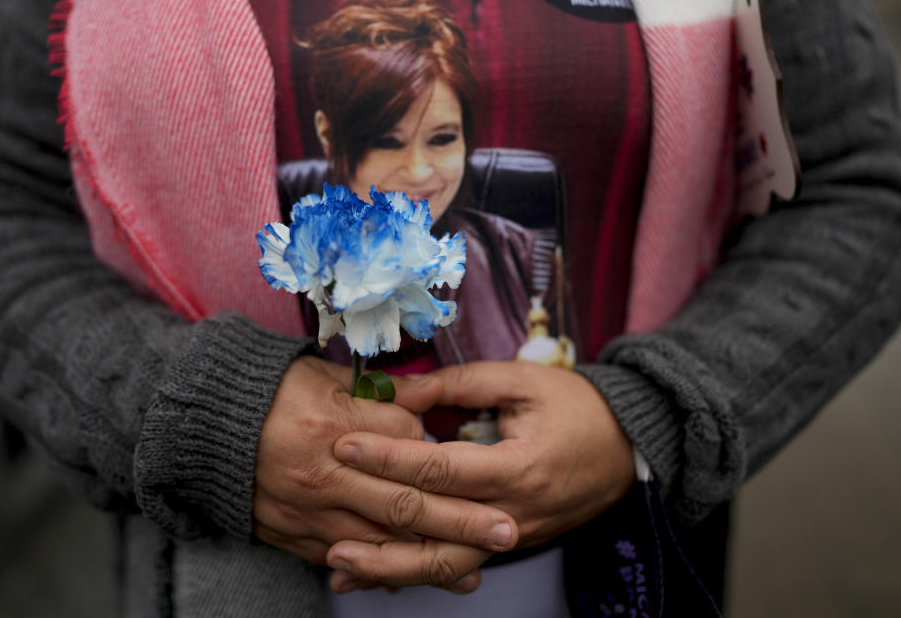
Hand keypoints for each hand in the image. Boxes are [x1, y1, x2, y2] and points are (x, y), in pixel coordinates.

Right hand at [253, 356, 518, 571]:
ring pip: (380, 542)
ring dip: (430, 559)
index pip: (403, 442)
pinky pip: (343, 559)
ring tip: (474, 571)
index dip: (439, 450)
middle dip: (462, 521)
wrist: (205, 425)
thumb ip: (377, 392)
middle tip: (508, 532)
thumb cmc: (271, 392)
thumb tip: (426, 399)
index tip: (467, 455)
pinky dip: (379, 570)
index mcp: (334, 422)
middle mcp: (325, 472)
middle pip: (405, 502)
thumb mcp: (323, 375)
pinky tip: (410, 578)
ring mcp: (309, 508)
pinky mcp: (293, 533)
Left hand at [326, 361, 635, 589]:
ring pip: (444, 566)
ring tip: (340, 567)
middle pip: (436, 534)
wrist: (630, 448)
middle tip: (326, 522)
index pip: (439, 468)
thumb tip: (400, 392)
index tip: (344, 445)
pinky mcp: (509, 543)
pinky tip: (380, 575)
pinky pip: (457, 563)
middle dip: (377, 529)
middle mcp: (513, 513)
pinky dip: (417, 571)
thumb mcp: (522, 381)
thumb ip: (460, 384)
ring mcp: (512, 536)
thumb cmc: (576, 407)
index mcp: (518, 467)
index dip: (388, 457)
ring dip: (390, 569)